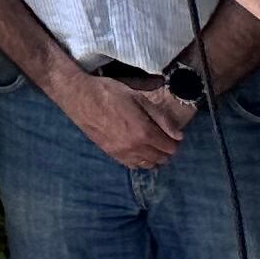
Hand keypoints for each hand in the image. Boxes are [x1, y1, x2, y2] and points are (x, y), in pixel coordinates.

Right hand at [54, 68, 190, 170]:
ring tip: (150, 143)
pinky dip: (140, 160)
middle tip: (162, 137)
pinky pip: (133, 165)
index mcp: (144, 132)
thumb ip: (161, 118)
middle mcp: (135, 147)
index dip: (174, 140)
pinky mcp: (112, 154)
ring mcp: (122, 153)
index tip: (171, 133)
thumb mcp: (138, 98)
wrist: (80, 96)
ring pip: (148, 165)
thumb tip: (179, 136)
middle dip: (166, 149)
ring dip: (154, 156)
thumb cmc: (109, 93)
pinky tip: (137, 149)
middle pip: (162, 158)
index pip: (171, 147)